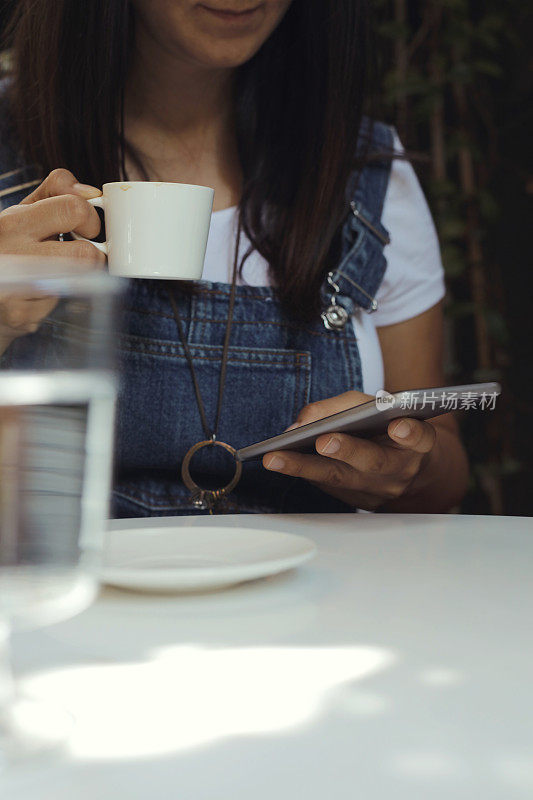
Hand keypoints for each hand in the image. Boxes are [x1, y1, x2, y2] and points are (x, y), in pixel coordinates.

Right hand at [0, 169, 103, 342]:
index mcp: (13, 222)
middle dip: (95, 256)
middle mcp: (12, 253)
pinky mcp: (21, 316)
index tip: (88, 228)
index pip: (73, 209)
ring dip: (80, 278)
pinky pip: (62, 304)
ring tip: (62, 272)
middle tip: (86, 255)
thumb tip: (91, 192)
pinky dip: (58, 299)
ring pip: (79, 282)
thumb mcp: (23, 212)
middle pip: (84, 254)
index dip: (91, 218)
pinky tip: (40, 294)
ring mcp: (16, 287)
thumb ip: (55, 192)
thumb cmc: (9, 246)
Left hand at [262, 390, 436, 509]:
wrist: (409, 470)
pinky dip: (302, 473)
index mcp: (415, 442)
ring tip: (276, 458)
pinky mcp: (357, 503)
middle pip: (373, 462)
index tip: (398, 427)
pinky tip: (280, 463)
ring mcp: (378, 491)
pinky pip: (326, 487)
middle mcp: (400, 469)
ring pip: (340, 480)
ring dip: (305, 468)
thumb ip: (341, 407)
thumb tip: (300, 424)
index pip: (419, 437)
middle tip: (323, 441)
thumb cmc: (386, 427)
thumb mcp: (374, 407)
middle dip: (346, 451)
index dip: (410, 433)